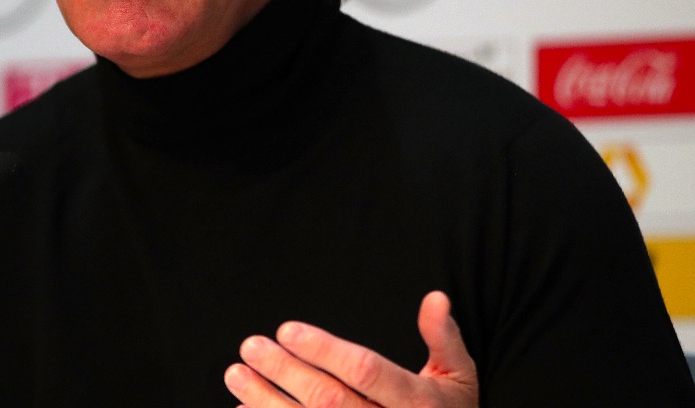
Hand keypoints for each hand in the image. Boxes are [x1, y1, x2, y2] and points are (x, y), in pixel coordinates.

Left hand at [224, 291, 478, 406]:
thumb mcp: (458, 376)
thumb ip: (444, 338)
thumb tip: (436, 297)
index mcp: (416, 402)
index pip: (365, 372)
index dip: (325, 350)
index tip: (287, 329)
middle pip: (329, 400)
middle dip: (285, 371)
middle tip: (250, 345)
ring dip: (266, 401)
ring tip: (236, 374)